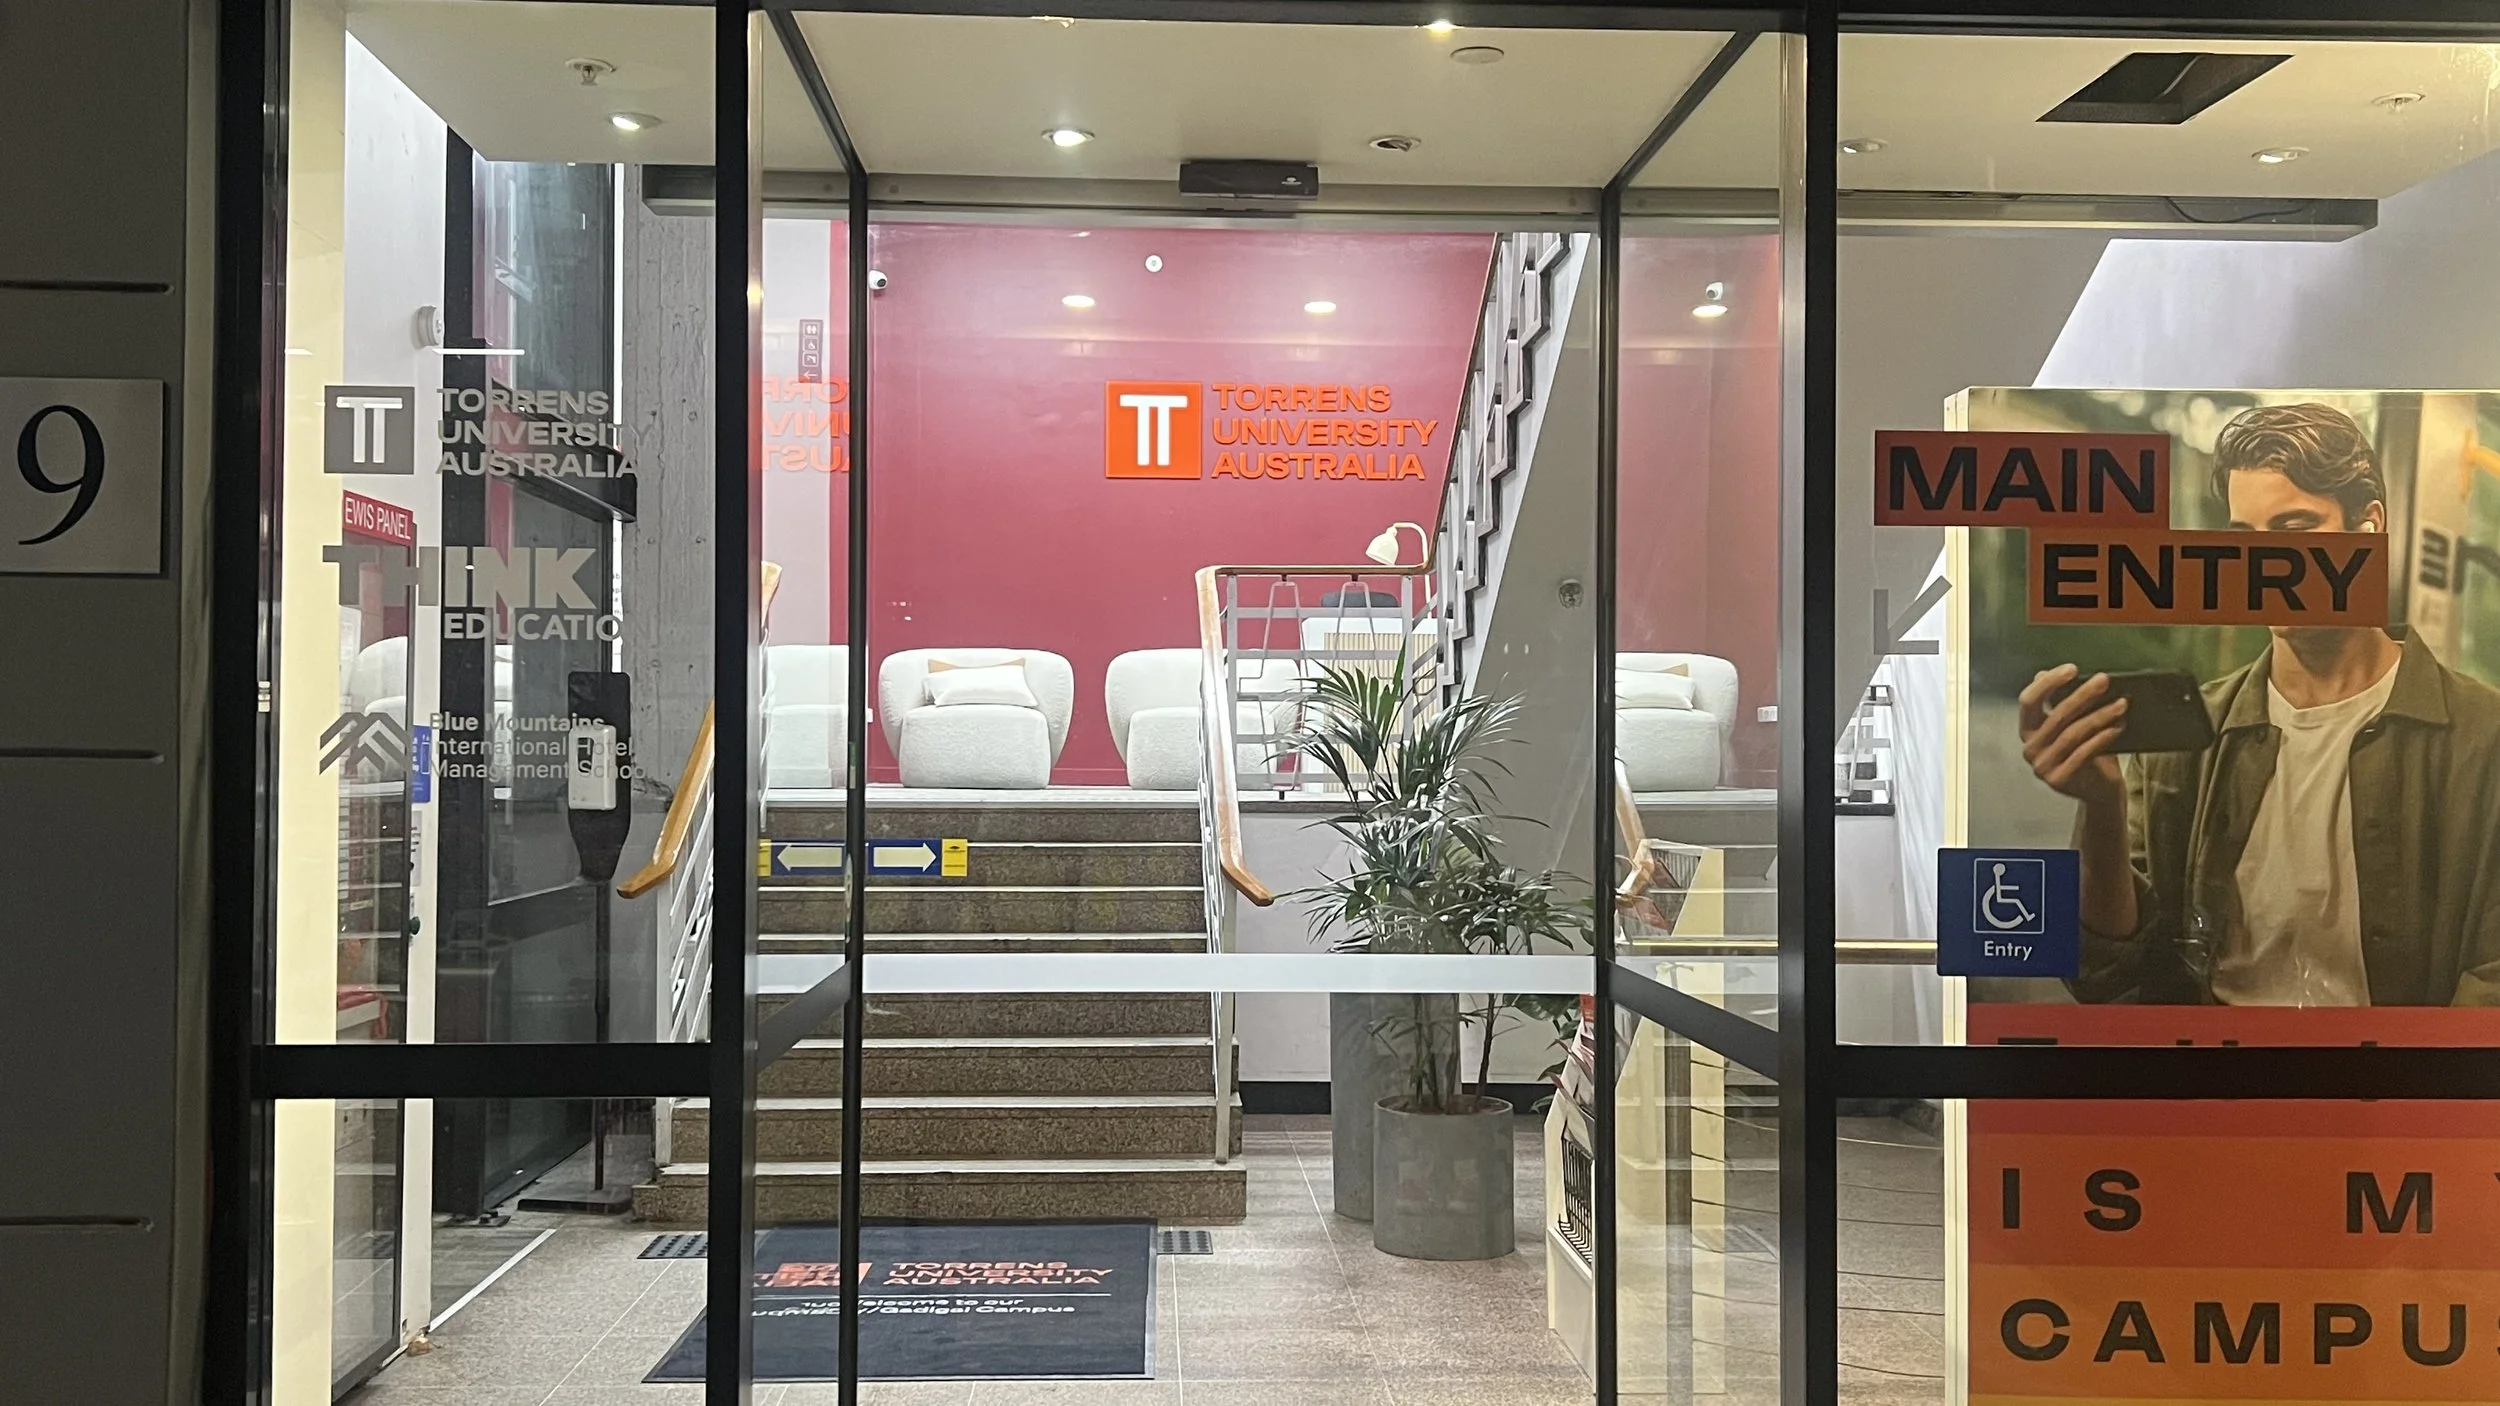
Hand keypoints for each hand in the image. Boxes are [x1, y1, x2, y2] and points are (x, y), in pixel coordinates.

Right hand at [2017, 665, 2126, 809]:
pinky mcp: (2059, 779)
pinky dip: (2103, 737)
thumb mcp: (2073, 725)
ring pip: (2073, 733)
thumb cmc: (2087, 753)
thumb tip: (2056, 672)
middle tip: (2104, 680)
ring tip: (2121, 704)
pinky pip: (2084, 753)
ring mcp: (2043, 766)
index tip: (2072, 669)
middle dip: (2082, 694)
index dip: (2048, 682)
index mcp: (2028, 730)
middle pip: (2055, 715)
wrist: (2098, 791)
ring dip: (2100, 715)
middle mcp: (2030, 748)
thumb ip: (2061, 703)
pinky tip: (2117, 726)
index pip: (2029, 701)